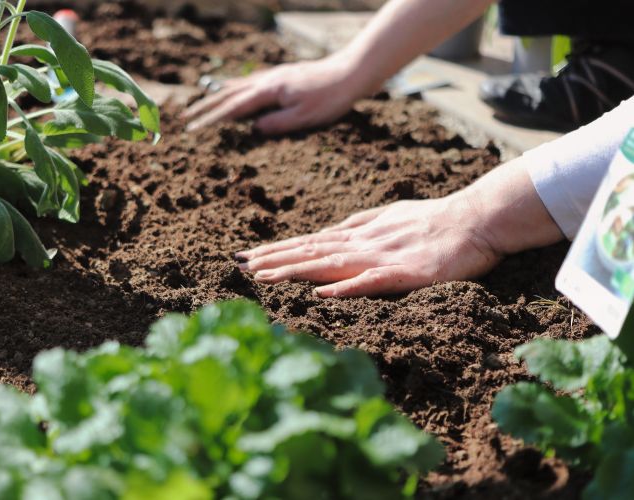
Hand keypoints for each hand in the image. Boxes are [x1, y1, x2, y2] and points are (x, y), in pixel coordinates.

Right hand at [183, 55, 361, 134]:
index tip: (194, 129)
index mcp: (269, 91)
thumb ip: (277, 124)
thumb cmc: (330, 98)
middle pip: (229, 94)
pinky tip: (234, 90)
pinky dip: (235, 87)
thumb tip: (254, 129)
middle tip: (186, 118)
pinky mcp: (282, 76)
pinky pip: (250, 82)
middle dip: (206, 107)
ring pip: (238, 86)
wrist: (350, 72)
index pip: (233, 108)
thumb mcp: (304, 117)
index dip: (212, 119)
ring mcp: (274, 76)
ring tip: (202, 104)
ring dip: (217, 96)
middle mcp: (267, 81)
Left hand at [235, 194, 502, 297]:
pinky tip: (322, 293)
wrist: (477, 218)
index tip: (246, 256)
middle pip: (311, 252)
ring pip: (330, 264)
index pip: (309, 243)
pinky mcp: (406, 273)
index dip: (277, 250)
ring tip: (263, 277)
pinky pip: (372, 281)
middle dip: (273, 259)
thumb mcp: (390, 217)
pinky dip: (346, 287)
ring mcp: (382, 257)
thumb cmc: (435, 219)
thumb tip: (330, 232)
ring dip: (295, 270)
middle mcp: (363, 243)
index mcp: (359, 234)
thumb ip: (360, 225)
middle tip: (238, 265)